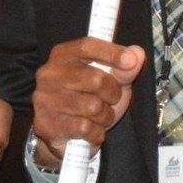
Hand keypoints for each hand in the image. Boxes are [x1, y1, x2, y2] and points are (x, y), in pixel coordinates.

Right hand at [30, 37, 144, 166]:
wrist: (66, 136)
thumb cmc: (88, 100)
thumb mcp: (111, 82)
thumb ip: (124, 69)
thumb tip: (137, 54)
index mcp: (63, 55)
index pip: (86, 46)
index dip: (110, 52)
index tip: (130, 61)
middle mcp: (49, 74)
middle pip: (96, 79)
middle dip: (113, 93)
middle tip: (111, 99)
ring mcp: (45, 100)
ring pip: (93, 107)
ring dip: (105, 116)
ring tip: (99, 117)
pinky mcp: (46, 125)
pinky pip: (85, 128)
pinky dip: (96, 133)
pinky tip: (92, 131)